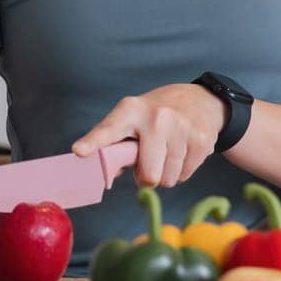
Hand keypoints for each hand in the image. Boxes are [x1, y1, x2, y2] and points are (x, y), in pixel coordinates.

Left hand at [71, 83, 225, 188]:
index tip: (79, 151)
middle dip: (146, 177)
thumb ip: (117, 145)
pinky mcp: (201, 141)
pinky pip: (183, 176)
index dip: (93, 142)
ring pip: (167, 179)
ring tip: (166, 152)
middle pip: (148, 174)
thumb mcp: (133, 118)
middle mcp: (156, 118)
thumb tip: (108, 172)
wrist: (201, 100)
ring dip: (164, 174)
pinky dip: (180, 171)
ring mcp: (181, 129)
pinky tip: (181, 151)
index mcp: (130, 111)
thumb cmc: (157, 114)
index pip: (109, 129)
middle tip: (148, 162)